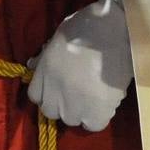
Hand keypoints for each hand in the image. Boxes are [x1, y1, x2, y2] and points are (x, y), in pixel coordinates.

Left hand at [27, 0, 132, 131]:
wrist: (116, 27)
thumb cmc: (89, 25)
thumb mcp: (59, 36)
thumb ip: (45, 55)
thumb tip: (32, 65)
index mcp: (44, 72)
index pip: (36, 96)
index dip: (49, 92)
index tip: (60, 88)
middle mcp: (54, 91)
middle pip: (51, 111)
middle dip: (62, 104)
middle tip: (79, 92)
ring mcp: (74, 103)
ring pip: (72, 119)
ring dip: (81, 110)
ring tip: (95, 96)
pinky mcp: (97, 110)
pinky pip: (93, 124)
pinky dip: (98, 117)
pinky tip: (106, 103)